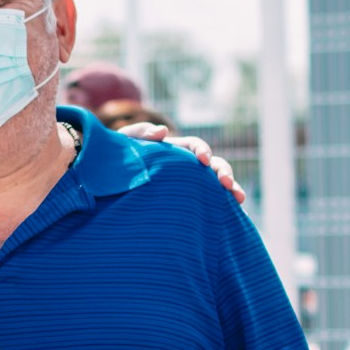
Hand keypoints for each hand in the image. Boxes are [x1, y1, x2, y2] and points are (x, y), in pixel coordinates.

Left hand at [115, 123, 245, 204]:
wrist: (110, 181)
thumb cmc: (117, 159)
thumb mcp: (124, 143)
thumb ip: (140, 133)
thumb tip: (163, 131)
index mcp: (174, 150)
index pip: (194, 145)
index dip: (202, 150)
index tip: (203, 161)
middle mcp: (187, 167)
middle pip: (213, 165)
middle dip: (224, 172)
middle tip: (228, 186)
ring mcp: (190, 185)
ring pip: (216, 185)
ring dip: (231, 189)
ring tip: (239, 201)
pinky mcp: (189, 202)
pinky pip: (210, 204)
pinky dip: (224, 209)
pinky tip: (236, 218)